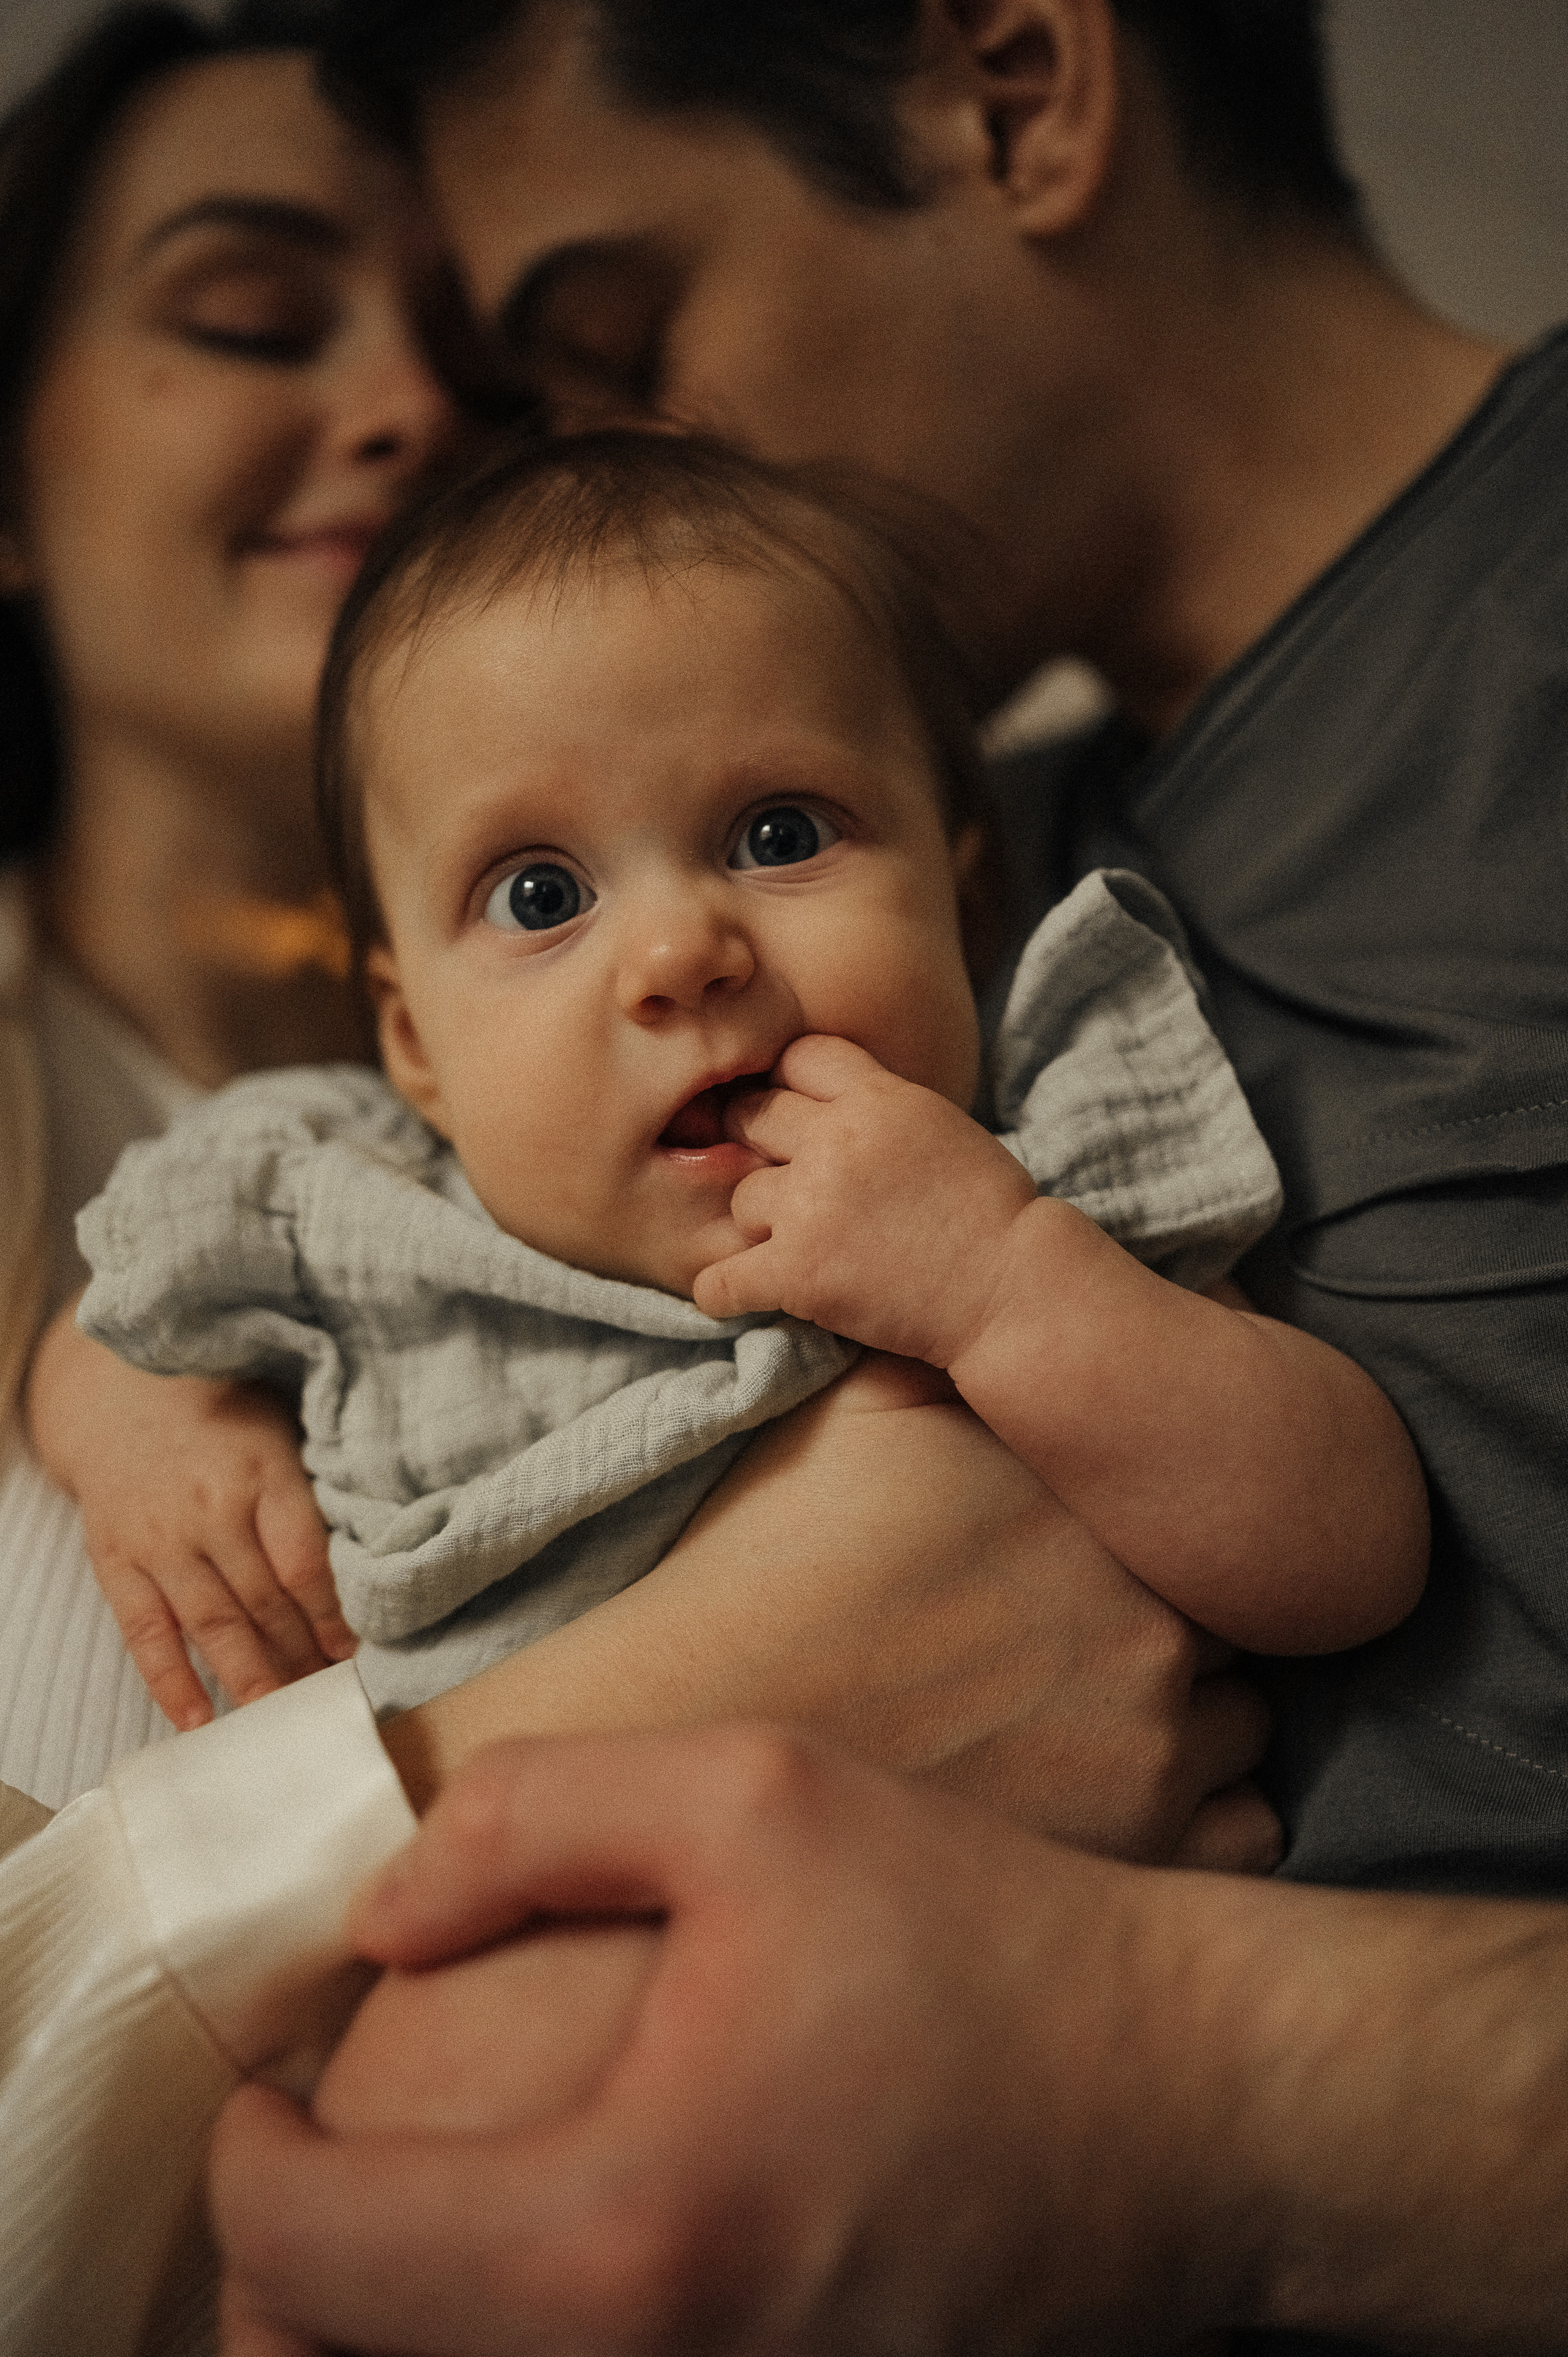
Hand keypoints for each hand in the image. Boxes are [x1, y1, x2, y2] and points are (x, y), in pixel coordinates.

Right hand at [26, 1309, 353, 1727]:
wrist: (122, 1399)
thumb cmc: (227, 1420)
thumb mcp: (283, 1430)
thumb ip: (318, 1489)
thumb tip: (377, 1554)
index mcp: (262, 1474)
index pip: (304, 1563)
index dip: (333, 1617)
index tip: (356, 1655)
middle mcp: (210, 1511)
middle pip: (264, 1603)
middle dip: (301, 1658)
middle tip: (328, 1698)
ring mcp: (160, 1541)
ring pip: (212, 1625)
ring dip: (251, 1678)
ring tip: (280, 1720)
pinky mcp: (117, 1563)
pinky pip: (144, 1633)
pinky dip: (170, 1682)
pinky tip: (197, 1721)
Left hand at [212, 1728, 1248, 2355]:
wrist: (1185, 2109)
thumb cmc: (981, 1943)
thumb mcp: (756, 1795)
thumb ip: (531, 1818)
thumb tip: (385, 1921)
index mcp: (617, 2231)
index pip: (305, 2255)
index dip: (254, 2157)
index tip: (276, 2087)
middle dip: (288, 2283)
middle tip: (318, 2166)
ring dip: (381, 2334)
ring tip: (402, 2220)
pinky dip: (493, 2356)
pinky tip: (535, 2262)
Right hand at [385, 1354, 1278, 1871]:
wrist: (699, 1727)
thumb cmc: (764, 1567)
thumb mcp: (852, 1416)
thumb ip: (946, 1357)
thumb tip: (1006, 1308)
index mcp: (1094, 1505)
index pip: (1190, 1502)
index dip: (1147, 1526)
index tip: (1094, 1552)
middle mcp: (1150, 1617)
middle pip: (1229, 1615)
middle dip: (1172, 1622)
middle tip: (1083, 1643)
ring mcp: (1157, 1745)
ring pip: (1245, 1724)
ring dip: (1192, 1721)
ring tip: (1089, 1725)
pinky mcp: (1142, 1848)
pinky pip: (1242, 1828)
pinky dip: (1196, 1812)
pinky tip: (1107, 1794)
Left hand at [690, 1034, 1034, 1362]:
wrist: (1012, 1291)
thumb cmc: (992, 1215)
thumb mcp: (942, 1127)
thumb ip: (882, 1107)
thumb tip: (832, 1100)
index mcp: (880, 1098)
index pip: (799, 1057)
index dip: (790, 1085)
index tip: (794, 1114)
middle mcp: (836, 1142)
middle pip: (753, 1116)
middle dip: (759, 1146)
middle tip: (781, 1180)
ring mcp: (812, 1206)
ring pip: (741, 1196)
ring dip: (761, 1222)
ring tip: (796, 1244)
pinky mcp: (798, 1272)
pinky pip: (720, 1279)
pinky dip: (720, 1291)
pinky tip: (732, 1295)